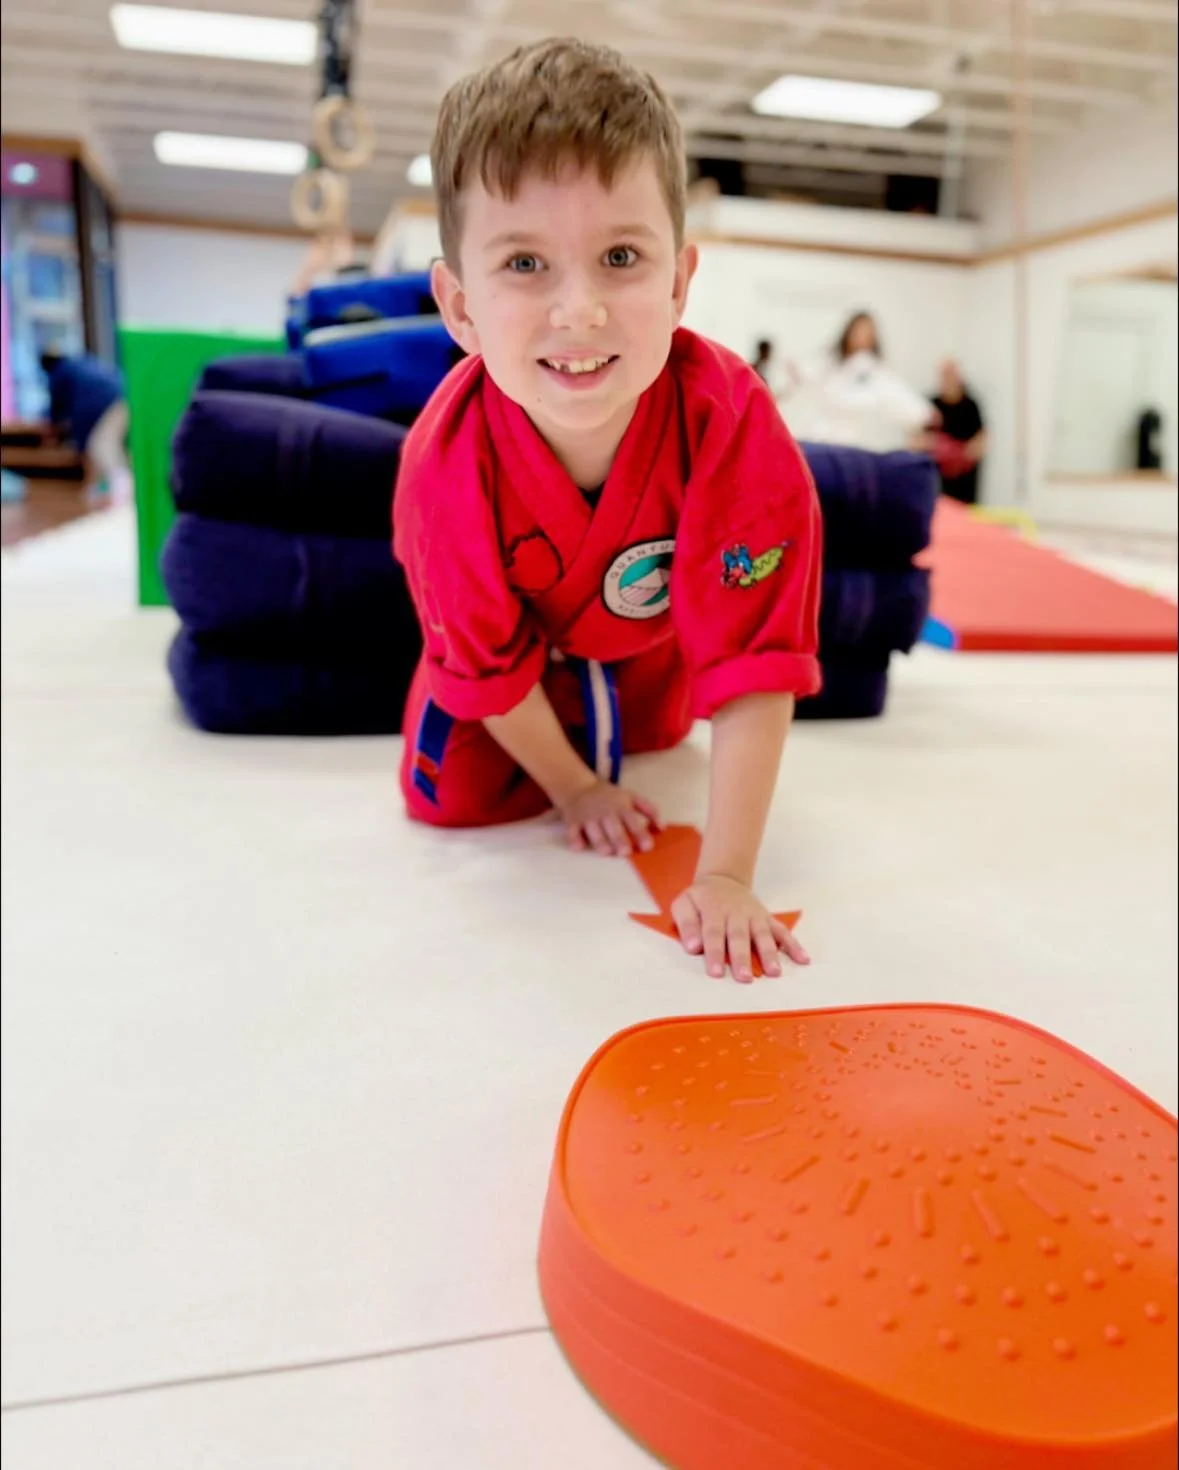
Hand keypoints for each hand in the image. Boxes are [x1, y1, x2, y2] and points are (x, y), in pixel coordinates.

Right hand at [558, 777, 659, 856]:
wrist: (580, 788)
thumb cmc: (610, 797)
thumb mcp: (631, 797)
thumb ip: (649, 810)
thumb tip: (662, 827)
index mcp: (621, 807)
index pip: (633, 821)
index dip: (640, 834)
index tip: (648, 846)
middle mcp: (605, 812)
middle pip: (613, 827)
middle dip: (619, 839)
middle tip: (626, 852)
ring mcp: (588, 817)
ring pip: (594, 831)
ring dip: (600, 841)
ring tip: (607, 852)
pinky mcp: (573, 822)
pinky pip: (573, 832)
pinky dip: (575, 839)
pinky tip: (578, 847)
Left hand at [671, 873, 809, 982]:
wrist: (723, 879)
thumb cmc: (701, 899)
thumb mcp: (684, 903)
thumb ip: (686, 924)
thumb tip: (693, 947)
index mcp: (713, 910)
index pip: (713, 932)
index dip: (714, 952)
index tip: (716, 973)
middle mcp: (736, 913)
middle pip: (739, 936)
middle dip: (742, 958)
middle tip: (745, 978)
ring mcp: (754, 915)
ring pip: (763, 934)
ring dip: (769, 953)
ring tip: (774, 973)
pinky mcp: (768, 918)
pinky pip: (782, 931)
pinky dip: (793, 945)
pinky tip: (803, 959)